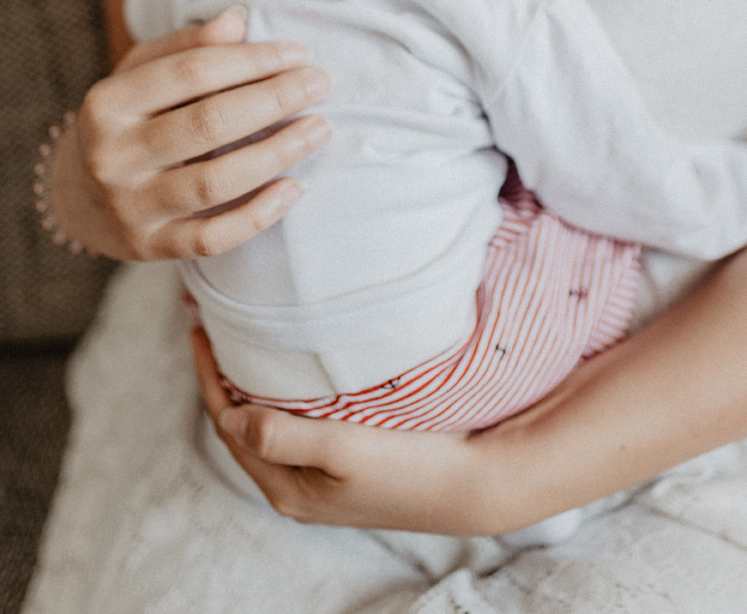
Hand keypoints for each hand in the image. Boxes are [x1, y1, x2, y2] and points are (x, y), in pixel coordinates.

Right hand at [49, 7, 331, 259]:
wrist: (77, 197)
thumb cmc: (128, 121)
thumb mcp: (141, 72)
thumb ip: (187, 45)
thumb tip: (237, 20)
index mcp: (108, 103)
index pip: (192, 72)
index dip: (252, 60)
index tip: (300, 53)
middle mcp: (112, 157)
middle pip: (208, 123)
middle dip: (275, 99)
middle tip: (321, 83)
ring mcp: (129, 208)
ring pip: (214, 182)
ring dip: (277, 154)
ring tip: (319, 129)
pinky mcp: (150, 247)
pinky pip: (213, 238)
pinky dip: (258, 215)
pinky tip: (295, 188)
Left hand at [192, 326, 494, 532]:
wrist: (473, 483)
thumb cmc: (410, 464)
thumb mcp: (342, 447)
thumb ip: (283, 434)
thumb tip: (228, 417)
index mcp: (288, 489)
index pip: (229, 426)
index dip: (210, 378)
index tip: (200, 330)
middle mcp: (298, 490)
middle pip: (243, 429)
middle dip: (224, 381)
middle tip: (214, 330)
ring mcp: (322, 482)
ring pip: (269, 428)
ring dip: (252, 389)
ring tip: (243, 346)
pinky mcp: (346, 468)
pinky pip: (296, 428)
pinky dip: (282, 398)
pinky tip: (291, 375)